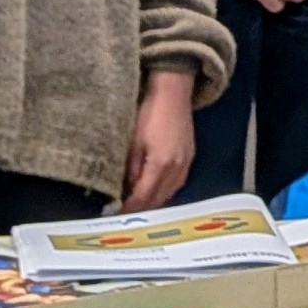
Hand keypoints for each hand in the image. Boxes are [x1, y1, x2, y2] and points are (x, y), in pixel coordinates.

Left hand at [125, 70, 197, 206]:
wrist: (173, 93)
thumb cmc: (148, 113)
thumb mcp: (132, 141)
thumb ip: (130, 169)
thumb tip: (123, 190)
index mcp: (161, 164)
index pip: (144, 197)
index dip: (130, 208)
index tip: (116, 214)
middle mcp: (177, 169)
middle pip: (159, 199)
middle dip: (141, 208)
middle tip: (124, 212)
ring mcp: (186, 164)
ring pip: (170, 193)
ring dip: (154, 201)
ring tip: (137, 203)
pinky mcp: (190, 158)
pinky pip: (177, 183)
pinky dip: (164, 190)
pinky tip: (154, 189)